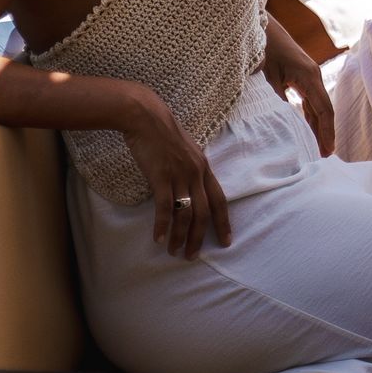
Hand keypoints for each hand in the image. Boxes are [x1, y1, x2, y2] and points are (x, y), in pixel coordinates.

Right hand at [120, 87, 232, 259]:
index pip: (219, 200)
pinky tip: (159, 238)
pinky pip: (165, 207)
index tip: (226, 241)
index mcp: (204, 167)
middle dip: (199, 237)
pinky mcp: (161, 176)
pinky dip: (162, 226)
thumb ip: (190, 169)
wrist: (145, 116)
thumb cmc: (161, 132)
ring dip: (180, 236)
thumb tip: (188, 188)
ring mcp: (179, 175)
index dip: (223, 222)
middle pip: (204, 213)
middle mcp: (196, 173)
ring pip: (185, 214)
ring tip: (174, 252)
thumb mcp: (185, 150)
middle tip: (193, 256)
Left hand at [263, 14, 335, 157]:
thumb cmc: (263, 47)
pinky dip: (309, 116)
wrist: (257, 24)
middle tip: (324, 157)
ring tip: (317, 149)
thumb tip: (280, 126)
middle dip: (324, 133)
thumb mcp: (266, 77)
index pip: (324, 109)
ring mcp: (307, 76)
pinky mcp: (299, 76)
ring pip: (316, 106)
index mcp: (308, 76)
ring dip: (317, 126)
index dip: (327, 131)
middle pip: (323, 110)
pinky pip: (308, 100)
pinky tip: (307, 131)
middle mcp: (312, 76)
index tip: (328, 151)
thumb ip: (275, 101)